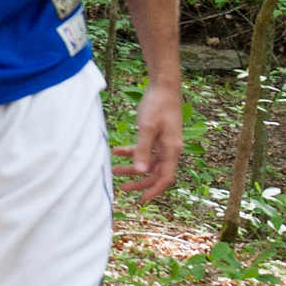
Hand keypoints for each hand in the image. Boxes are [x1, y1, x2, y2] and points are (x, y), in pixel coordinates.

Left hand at [116, 79, 183, 203]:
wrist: (163, 85)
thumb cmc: (158, 105)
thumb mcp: (147, 128)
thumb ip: (143, 150)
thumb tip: (140, 172)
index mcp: (171, 149)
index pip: (165, 178)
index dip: (154, 191)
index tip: (141, 200)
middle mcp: (170, 148)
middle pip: (155, 173)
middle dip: (138, 182)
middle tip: (122, 189)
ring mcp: (163, 142)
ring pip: (148, 162)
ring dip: (132, 167)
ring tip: (114, 170)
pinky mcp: (156, 135)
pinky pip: (144, 149)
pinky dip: (131, 152)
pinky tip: (116, 151)